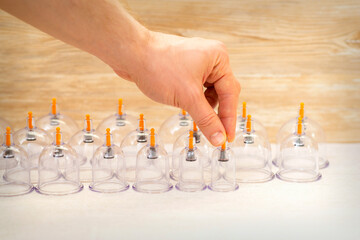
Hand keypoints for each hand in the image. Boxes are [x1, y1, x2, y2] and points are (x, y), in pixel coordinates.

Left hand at [113, 31, 240, 145]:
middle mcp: (211, 58)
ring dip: (203, 106)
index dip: (229, 118)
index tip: (227, 138)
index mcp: (218, 58)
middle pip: (222, 92)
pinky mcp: (184, 68)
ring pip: (208, 92)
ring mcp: (197, 62)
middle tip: (215, 134)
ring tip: (192, 114)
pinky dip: (193, 100)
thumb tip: (219, 138)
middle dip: (216, 112)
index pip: (230, 93)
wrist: (130, 54)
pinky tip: (184, 106)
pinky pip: (196, 89)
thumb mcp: (187, 97)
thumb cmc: (158, 66)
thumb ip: (206, 120)